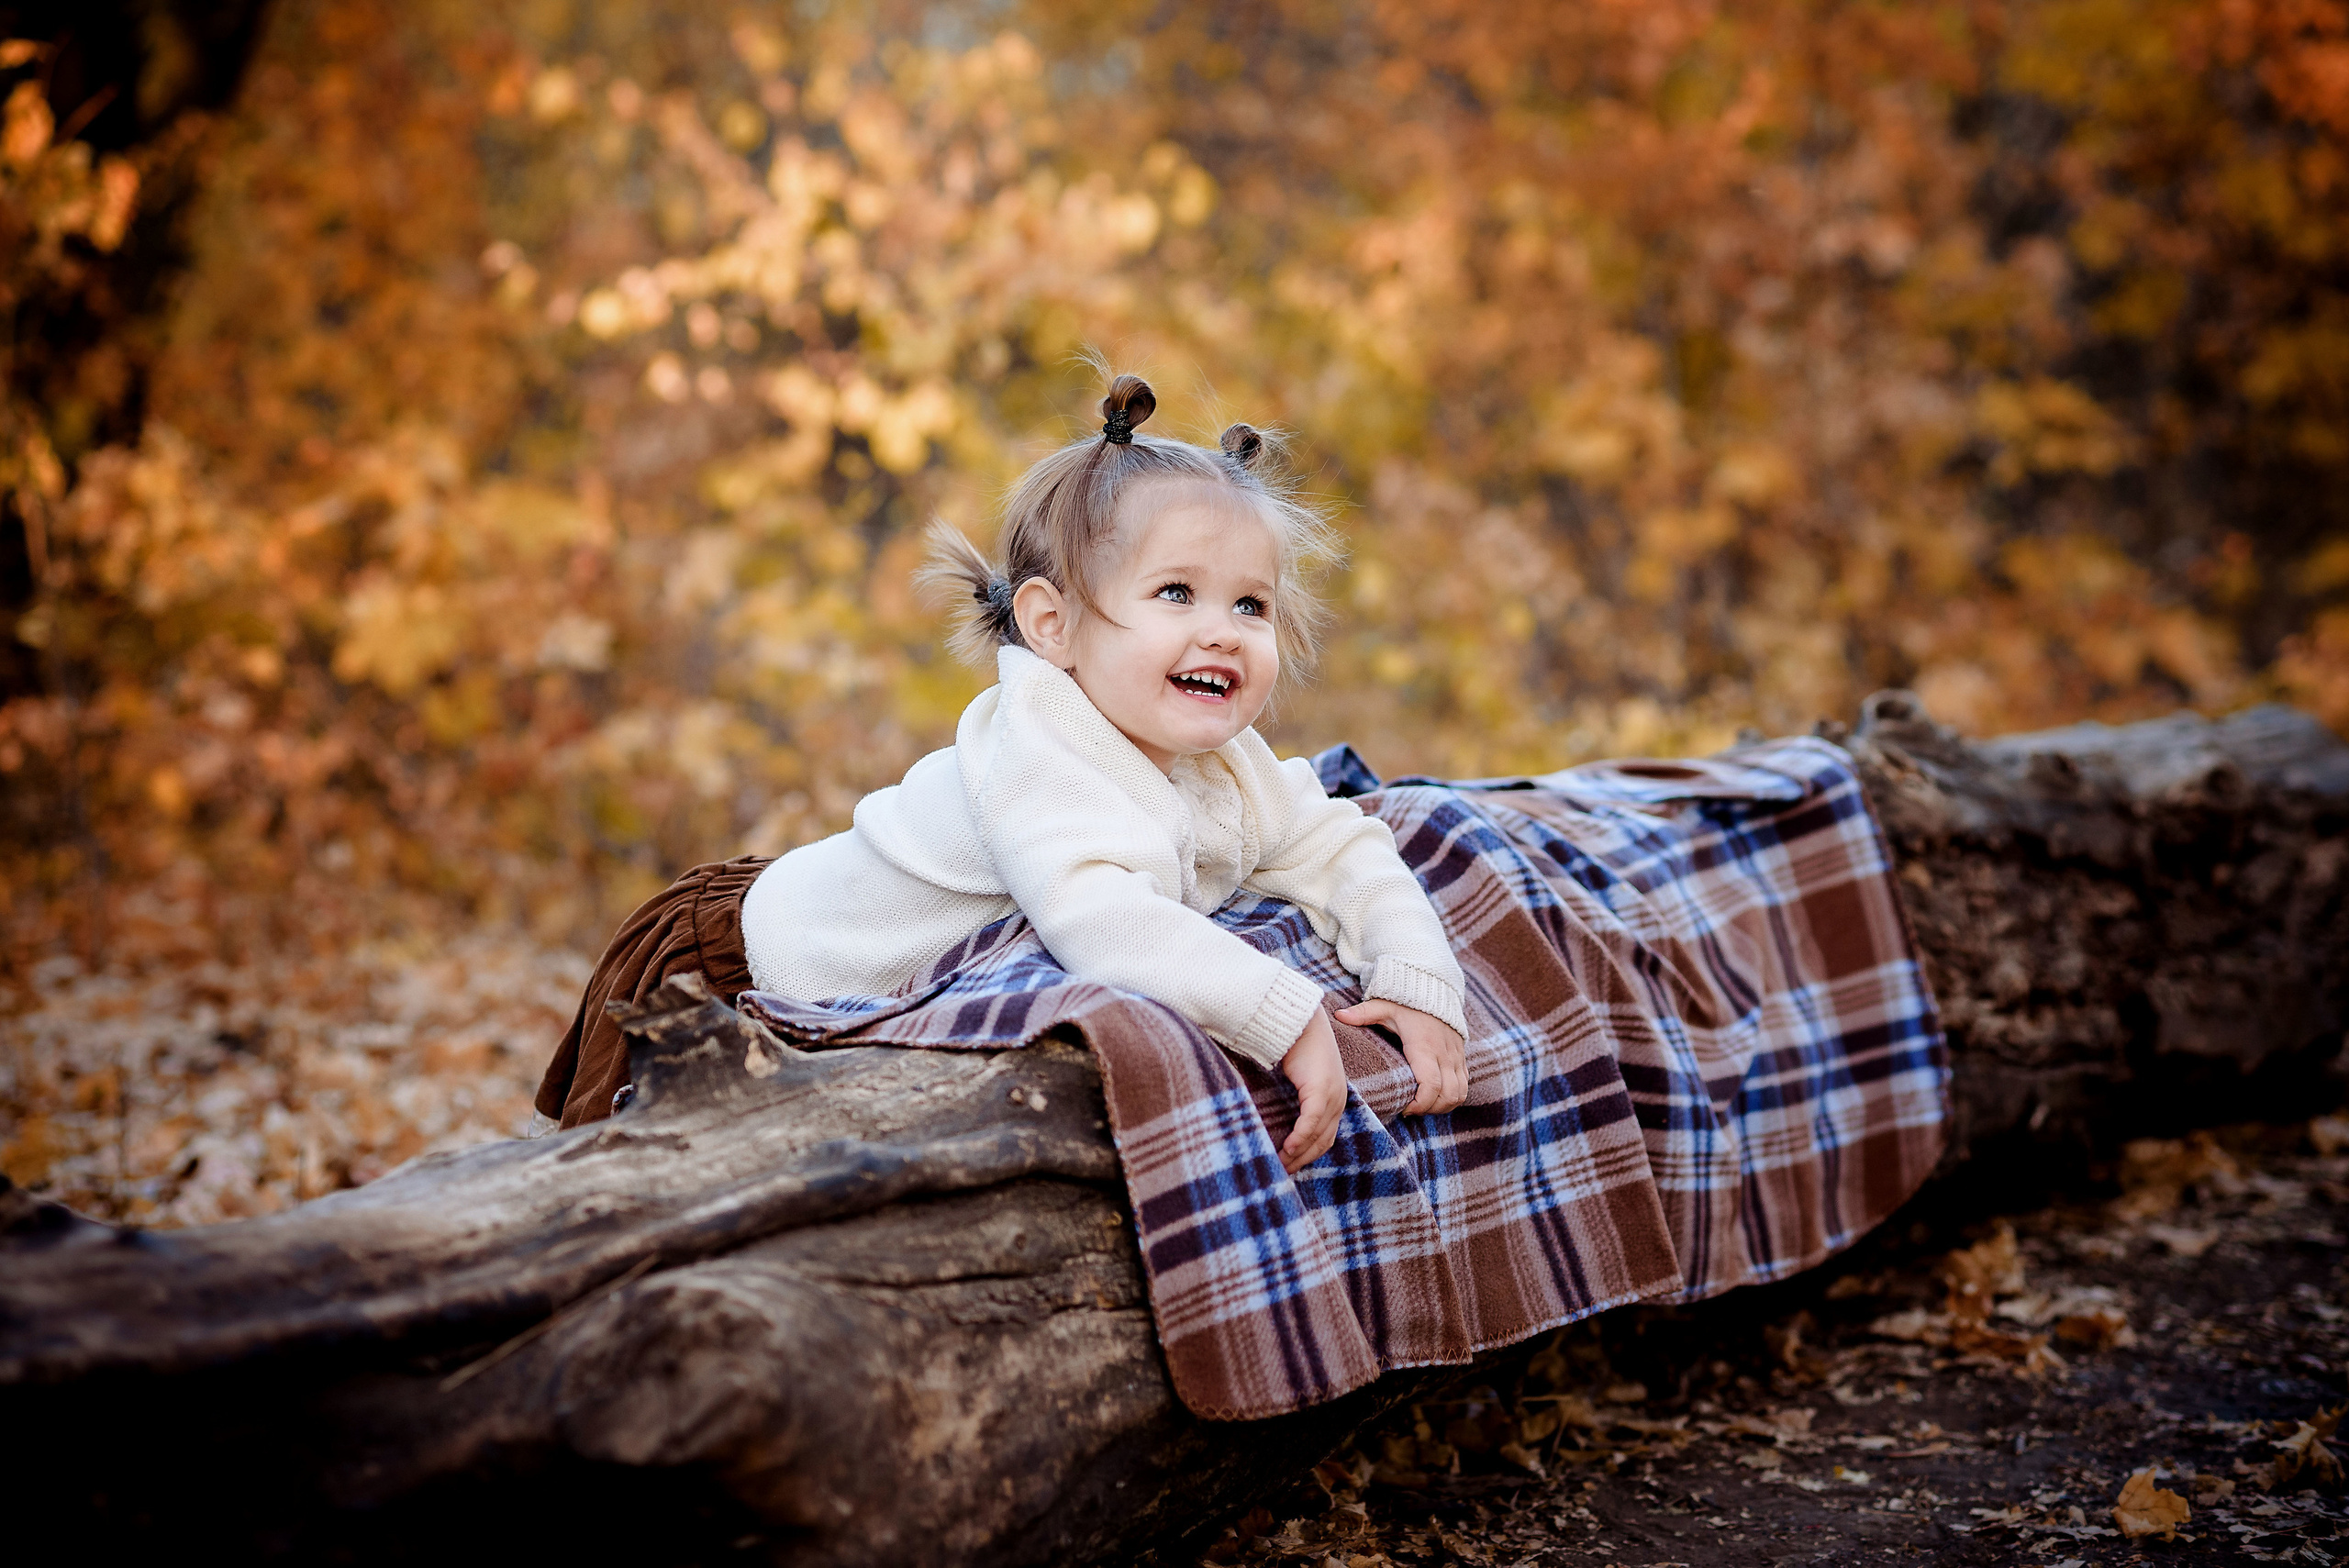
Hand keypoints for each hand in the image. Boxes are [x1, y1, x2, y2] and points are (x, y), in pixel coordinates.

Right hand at [1278, 1007, 1346, 1172]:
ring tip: (1280, 1166)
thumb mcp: (1302, 1078)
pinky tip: (1287, 1148)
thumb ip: (1299, 1097)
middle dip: (1303, 1160)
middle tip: (1283, 1173)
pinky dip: (1299, 1138)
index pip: (1325, 1137)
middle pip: (1323, 1142)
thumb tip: (1284, 1116)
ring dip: (1298, 1154)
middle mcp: (1338, 1101)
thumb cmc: (1298, 1046)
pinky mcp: (1320, 1091)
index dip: (1309, 1154)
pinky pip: (1310, 1122)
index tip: (1291, 1166)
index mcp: (1335, 1099)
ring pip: (1317, 1136)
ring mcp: (1332, 1096)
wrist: (1301, 1021)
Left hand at [1333, 998, 1466, 1114]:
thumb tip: (1338, 1015)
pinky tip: (1434, 1099)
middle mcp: (1444, 1054)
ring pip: (1459, 1094)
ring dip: (1442, 1106)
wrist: (1435, 988)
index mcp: (1424, 1046)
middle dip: (1429, 1109)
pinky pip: (1464, 1086)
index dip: (1420, 1104)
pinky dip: (1452, 1098)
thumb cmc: (1406, 1002)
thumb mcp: (1384, 1005)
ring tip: (1421, 1106)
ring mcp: (1456, 1057)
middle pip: (1447, 1095)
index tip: (1404, 1108)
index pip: (1431, 1085)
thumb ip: (1363, 1012)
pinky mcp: (1461, 1058)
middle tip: (1409, 1110)